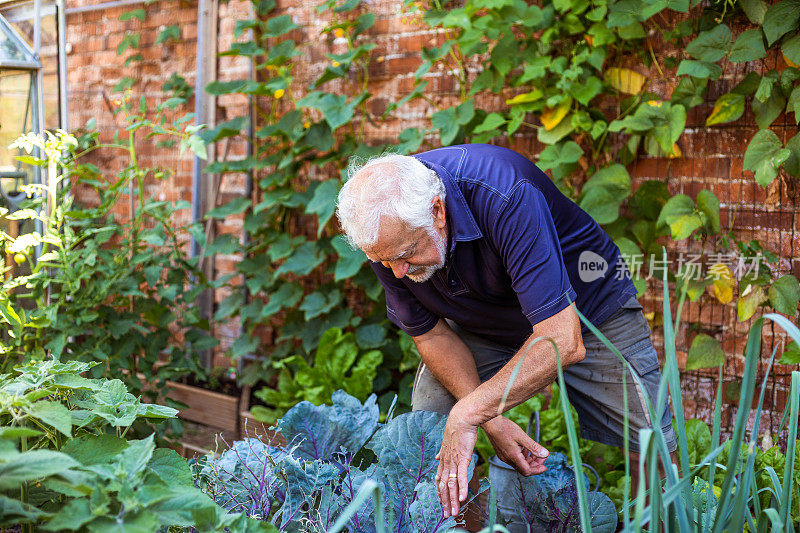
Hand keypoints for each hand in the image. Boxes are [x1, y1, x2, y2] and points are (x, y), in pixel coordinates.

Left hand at [435, 402, 478, 518]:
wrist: (462, 419)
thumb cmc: (456, 429)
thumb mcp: (447, 442)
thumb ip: (442, 452)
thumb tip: (436, 457)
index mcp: (443, 459)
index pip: (439, 480)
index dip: (440, 493)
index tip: (442, 503)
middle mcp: (446, 462)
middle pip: (444, 486)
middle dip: (445, 501)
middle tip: (447, 514)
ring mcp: (453, 461)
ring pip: (451, 484)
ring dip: (453, 500)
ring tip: (454, 512)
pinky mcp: (462, 459)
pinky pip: (461, 476)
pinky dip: (462, 488)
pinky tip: (463, 498)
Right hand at [483, 416, 548, 474]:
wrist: (490, 423)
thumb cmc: (505, 428)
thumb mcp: (522, 436)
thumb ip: (534, 447)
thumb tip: (545, 454)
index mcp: (513, 456)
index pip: (527, 471)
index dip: (537, 470)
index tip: (544, 466)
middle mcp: (507, 459)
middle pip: (523, 469)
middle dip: (534, 464)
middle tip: (542, 457)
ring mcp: (504, 457)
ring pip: (519, 464)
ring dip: (529, 460)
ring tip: (535, 451)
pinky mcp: (502, 453)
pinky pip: (514, 459)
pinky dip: (522, 456)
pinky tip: (525, 448)